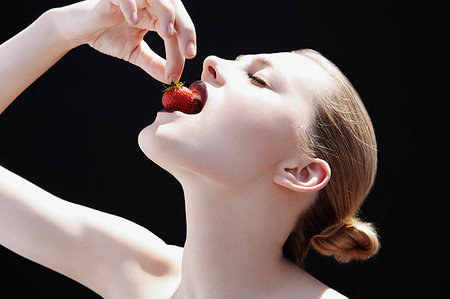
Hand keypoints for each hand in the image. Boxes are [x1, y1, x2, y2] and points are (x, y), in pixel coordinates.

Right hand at [57, 0, 195, 82]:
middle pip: (174, 9)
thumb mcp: (136, 53)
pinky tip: (133, 21)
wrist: (79, 30)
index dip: (186, 42)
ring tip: (167, 33)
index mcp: (156, 15)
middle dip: (185, 29)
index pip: (177, 27)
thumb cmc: (109, 35)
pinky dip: (129, 5)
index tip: (187, 61)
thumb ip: (154, 64)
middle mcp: (148, 3)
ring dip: (165, 13)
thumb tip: (172, 79)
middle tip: (187, 51)